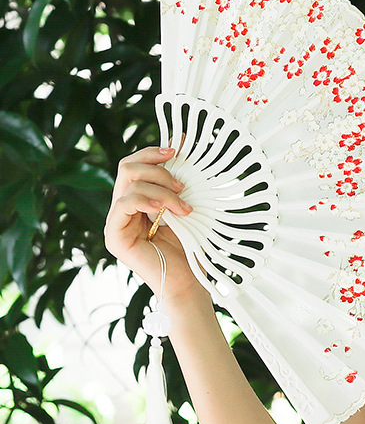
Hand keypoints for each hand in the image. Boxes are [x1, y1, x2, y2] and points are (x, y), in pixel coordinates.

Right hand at [104, 146, 205, 303]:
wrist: (190, 283)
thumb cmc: (192, 247)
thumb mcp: (188, 205)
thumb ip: (180, 178)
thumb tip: (181, 140)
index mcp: (140, 199)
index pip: (137, 164)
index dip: (155, 152)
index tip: (180, 149)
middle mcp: (124, 208)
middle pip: (128, 167)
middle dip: (158, 168)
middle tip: (183, 183)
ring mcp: (116, 222)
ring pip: (128, 183)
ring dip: (161, 189)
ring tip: (184, 206)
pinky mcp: (114, 236)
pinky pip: (122, 203)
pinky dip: (146, 200)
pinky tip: (165, 210)